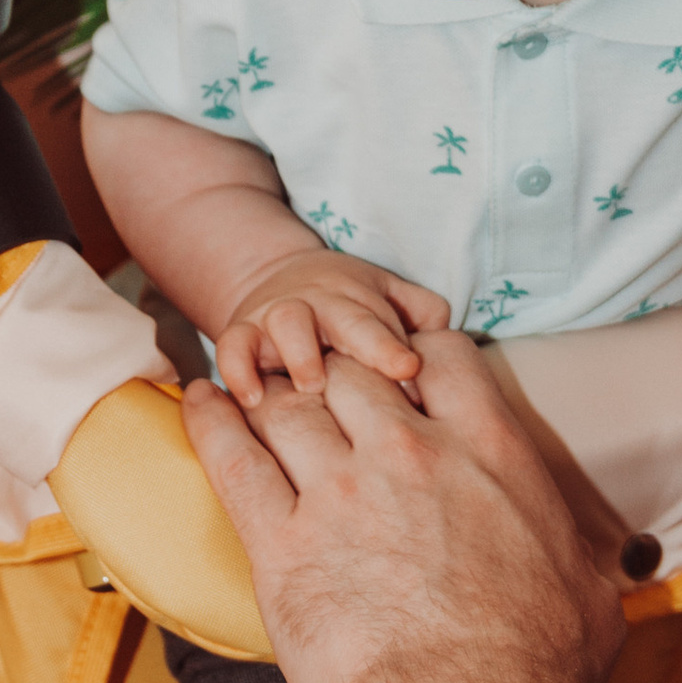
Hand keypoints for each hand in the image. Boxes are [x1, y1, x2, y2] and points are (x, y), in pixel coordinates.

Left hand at [182, 337, 624, 682]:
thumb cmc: (541, 667)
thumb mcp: (593, 591)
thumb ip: (594, 556)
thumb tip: (629, 565)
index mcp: (490, 450)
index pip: (441, 356)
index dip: (416, 356)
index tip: (404, 374)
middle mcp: (411, 451)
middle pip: (354, 371)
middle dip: (336, 372)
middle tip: (321, 387)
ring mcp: (339, 491)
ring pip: (289, 407)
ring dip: (272, 395)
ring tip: (254, 388)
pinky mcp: (282, 543)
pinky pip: (232, 459)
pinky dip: (210, 422)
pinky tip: (200, 400)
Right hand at [212, 246, 451, 406]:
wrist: (283, 283)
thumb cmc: (352, 311)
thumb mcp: (392, 303)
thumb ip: (420, 319)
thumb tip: (448, 346)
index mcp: (363, 302)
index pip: (383, 322)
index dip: (394, 344)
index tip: (410, 368)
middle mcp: (323, 304)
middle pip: (344, 316)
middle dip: (362, 341)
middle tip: (375, 373)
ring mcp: (279, 316)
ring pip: (289, 322)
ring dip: (300, 351)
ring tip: (311, 385)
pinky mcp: (241, 334)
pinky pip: (234, 347)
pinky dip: (238, 369)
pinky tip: (249, 399)